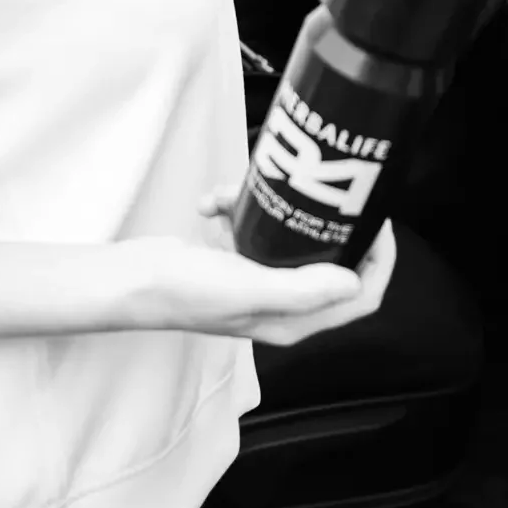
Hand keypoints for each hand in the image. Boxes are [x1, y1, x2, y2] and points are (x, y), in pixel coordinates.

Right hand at [137, 189, 397, 347]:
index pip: (360, 296)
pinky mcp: (235, 260)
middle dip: (326, 221)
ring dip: (269, 208)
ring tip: (238, 194)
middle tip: (326, 187)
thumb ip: (303, 288)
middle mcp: (283, 304)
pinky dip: (235, 206)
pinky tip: (215, 202)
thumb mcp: (248, 287)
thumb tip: (355, 280)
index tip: (376, 220)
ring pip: (288, 236)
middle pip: (331, 260)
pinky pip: (252, 226)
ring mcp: (258, 281)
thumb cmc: (184, 291)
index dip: (378, 261)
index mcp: (294, 320)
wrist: (130, 282)